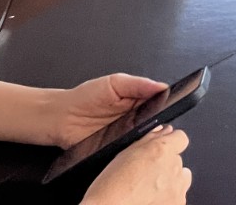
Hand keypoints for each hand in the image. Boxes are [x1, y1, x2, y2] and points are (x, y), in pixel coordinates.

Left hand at [44, 73, 166, 147]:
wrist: (61, 117)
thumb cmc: (85, 97)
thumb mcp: (114, 83)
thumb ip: (138, 84)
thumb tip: (161, 86)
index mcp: (138, 101)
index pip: (160, 104)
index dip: (169, 105)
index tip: (174, 104)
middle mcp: (135, 120)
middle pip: (156, 123)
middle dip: (160, 124)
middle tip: (160, 121)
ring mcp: (126, 136)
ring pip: (145, 140)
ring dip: (147, 138)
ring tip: (147, 134)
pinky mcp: (117, 151)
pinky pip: (130, 153)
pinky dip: (133, 151)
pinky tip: (133, 146)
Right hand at [83, 125, 191, 204]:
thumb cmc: (110, 189)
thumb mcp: (123, 155)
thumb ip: (148, 140)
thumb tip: (163, 131)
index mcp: (161, 150)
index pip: (180, 138)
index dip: (171, 143)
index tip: (163, 149)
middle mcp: (173, 167)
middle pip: (177, 160)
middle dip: (166, 165)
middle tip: (147, 175)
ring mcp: (177, 188)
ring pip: (181, 179)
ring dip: (170, 181)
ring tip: (150, 190)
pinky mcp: (178, 204)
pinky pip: (179, 197)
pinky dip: (169, 199)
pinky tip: (151, 201)